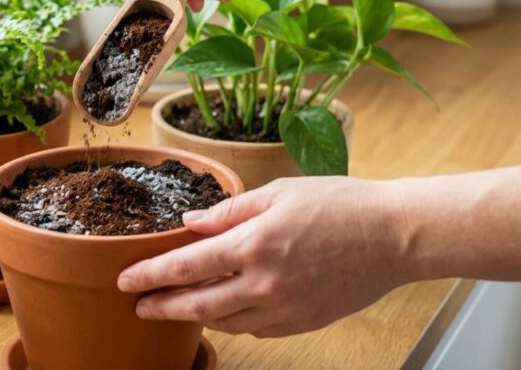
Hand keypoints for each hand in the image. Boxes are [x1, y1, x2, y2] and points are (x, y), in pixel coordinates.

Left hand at [117, 176, 408, 337]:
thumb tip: (190, 223)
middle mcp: (263, 283)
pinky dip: (231, 321)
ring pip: (223, 321)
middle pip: (196, 304)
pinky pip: (254, 328)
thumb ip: (229, 209)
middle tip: (136, 307)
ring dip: (193, 316)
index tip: (125, 280)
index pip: (186, 266)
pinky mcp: (301, 322)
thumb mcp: (279, 192)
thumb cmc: (341, 205)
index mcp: (253, 244)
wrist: (395, 238)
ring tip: (173, 308)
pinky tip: (222, 310)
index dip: (149, 275)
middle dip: (160, 307)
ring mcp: (283, 309)